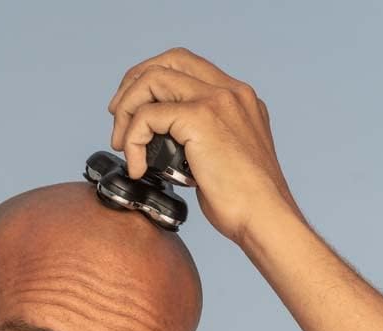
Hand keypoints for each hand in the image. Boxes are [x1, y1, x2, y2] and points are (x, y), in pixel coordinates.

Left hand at [106, 47, 302, 244]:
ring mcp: (216, 101)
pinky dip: (133, 141)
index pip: (186, 65)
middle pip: (167, 61)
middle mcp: (229, 91)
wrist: (265, 218)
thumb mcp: (225, 160)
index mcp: (238, 98)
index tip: (134, 112)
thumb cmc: (246, 203)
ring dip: (127, 111)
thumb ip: (202, 142)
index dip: (152, 80)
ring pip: (152, 80)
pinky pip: (148, 116)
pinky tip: (138, 167)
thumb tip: (167, 146)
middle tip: (117, 121)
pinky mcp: (201, 119)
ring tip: (122, 146)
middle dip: (133, 86)